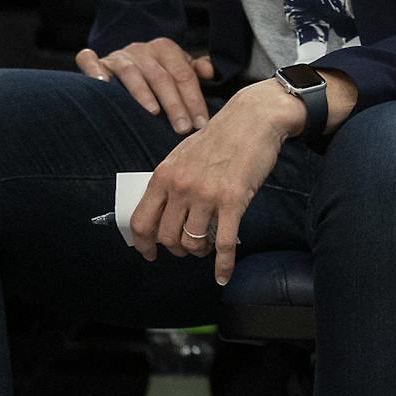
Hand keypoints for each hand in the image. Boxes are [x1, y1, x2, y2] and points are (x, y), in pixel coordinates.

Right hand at [77, 38, 214, 133]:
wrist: (127, 58)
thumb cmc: (159, 69)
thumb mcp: (179, 67)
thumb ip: (195, 70)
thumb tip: (211, 72)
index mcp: (166, 49)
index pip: (184, 76)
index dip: (195, 99)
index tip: (201, 123)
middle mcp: (142, 50)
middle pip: (161, 77)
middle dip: (174, 104)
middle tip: (183, 128)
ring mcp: (118, 55)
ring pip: (131, 73)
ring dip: (142, 93)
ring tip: (152, 112)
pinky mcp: (96, 61)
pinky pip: (89, 60)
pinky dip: (94, 70)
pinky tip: (101, 84)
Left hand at [131, 81, 298, 283]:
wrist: (254, 119)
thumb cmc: (221, 136)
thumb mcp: (183, 154)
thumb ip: (171, 180)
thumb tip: (163, 206)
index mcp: (164, 176)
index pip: (141, 220)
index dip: (142, 244)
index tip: (149, 253)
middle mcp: (181, 188)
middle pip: (166, 236)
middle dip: (175, 248)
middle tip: (187, 247)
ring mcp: (206, 195)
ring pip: (192, 242)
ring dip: (198, 251)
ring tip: (206, 248)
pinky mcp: (233, 201)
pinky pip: (224, 242)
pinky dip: (223, 264)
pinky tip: (223, 275)